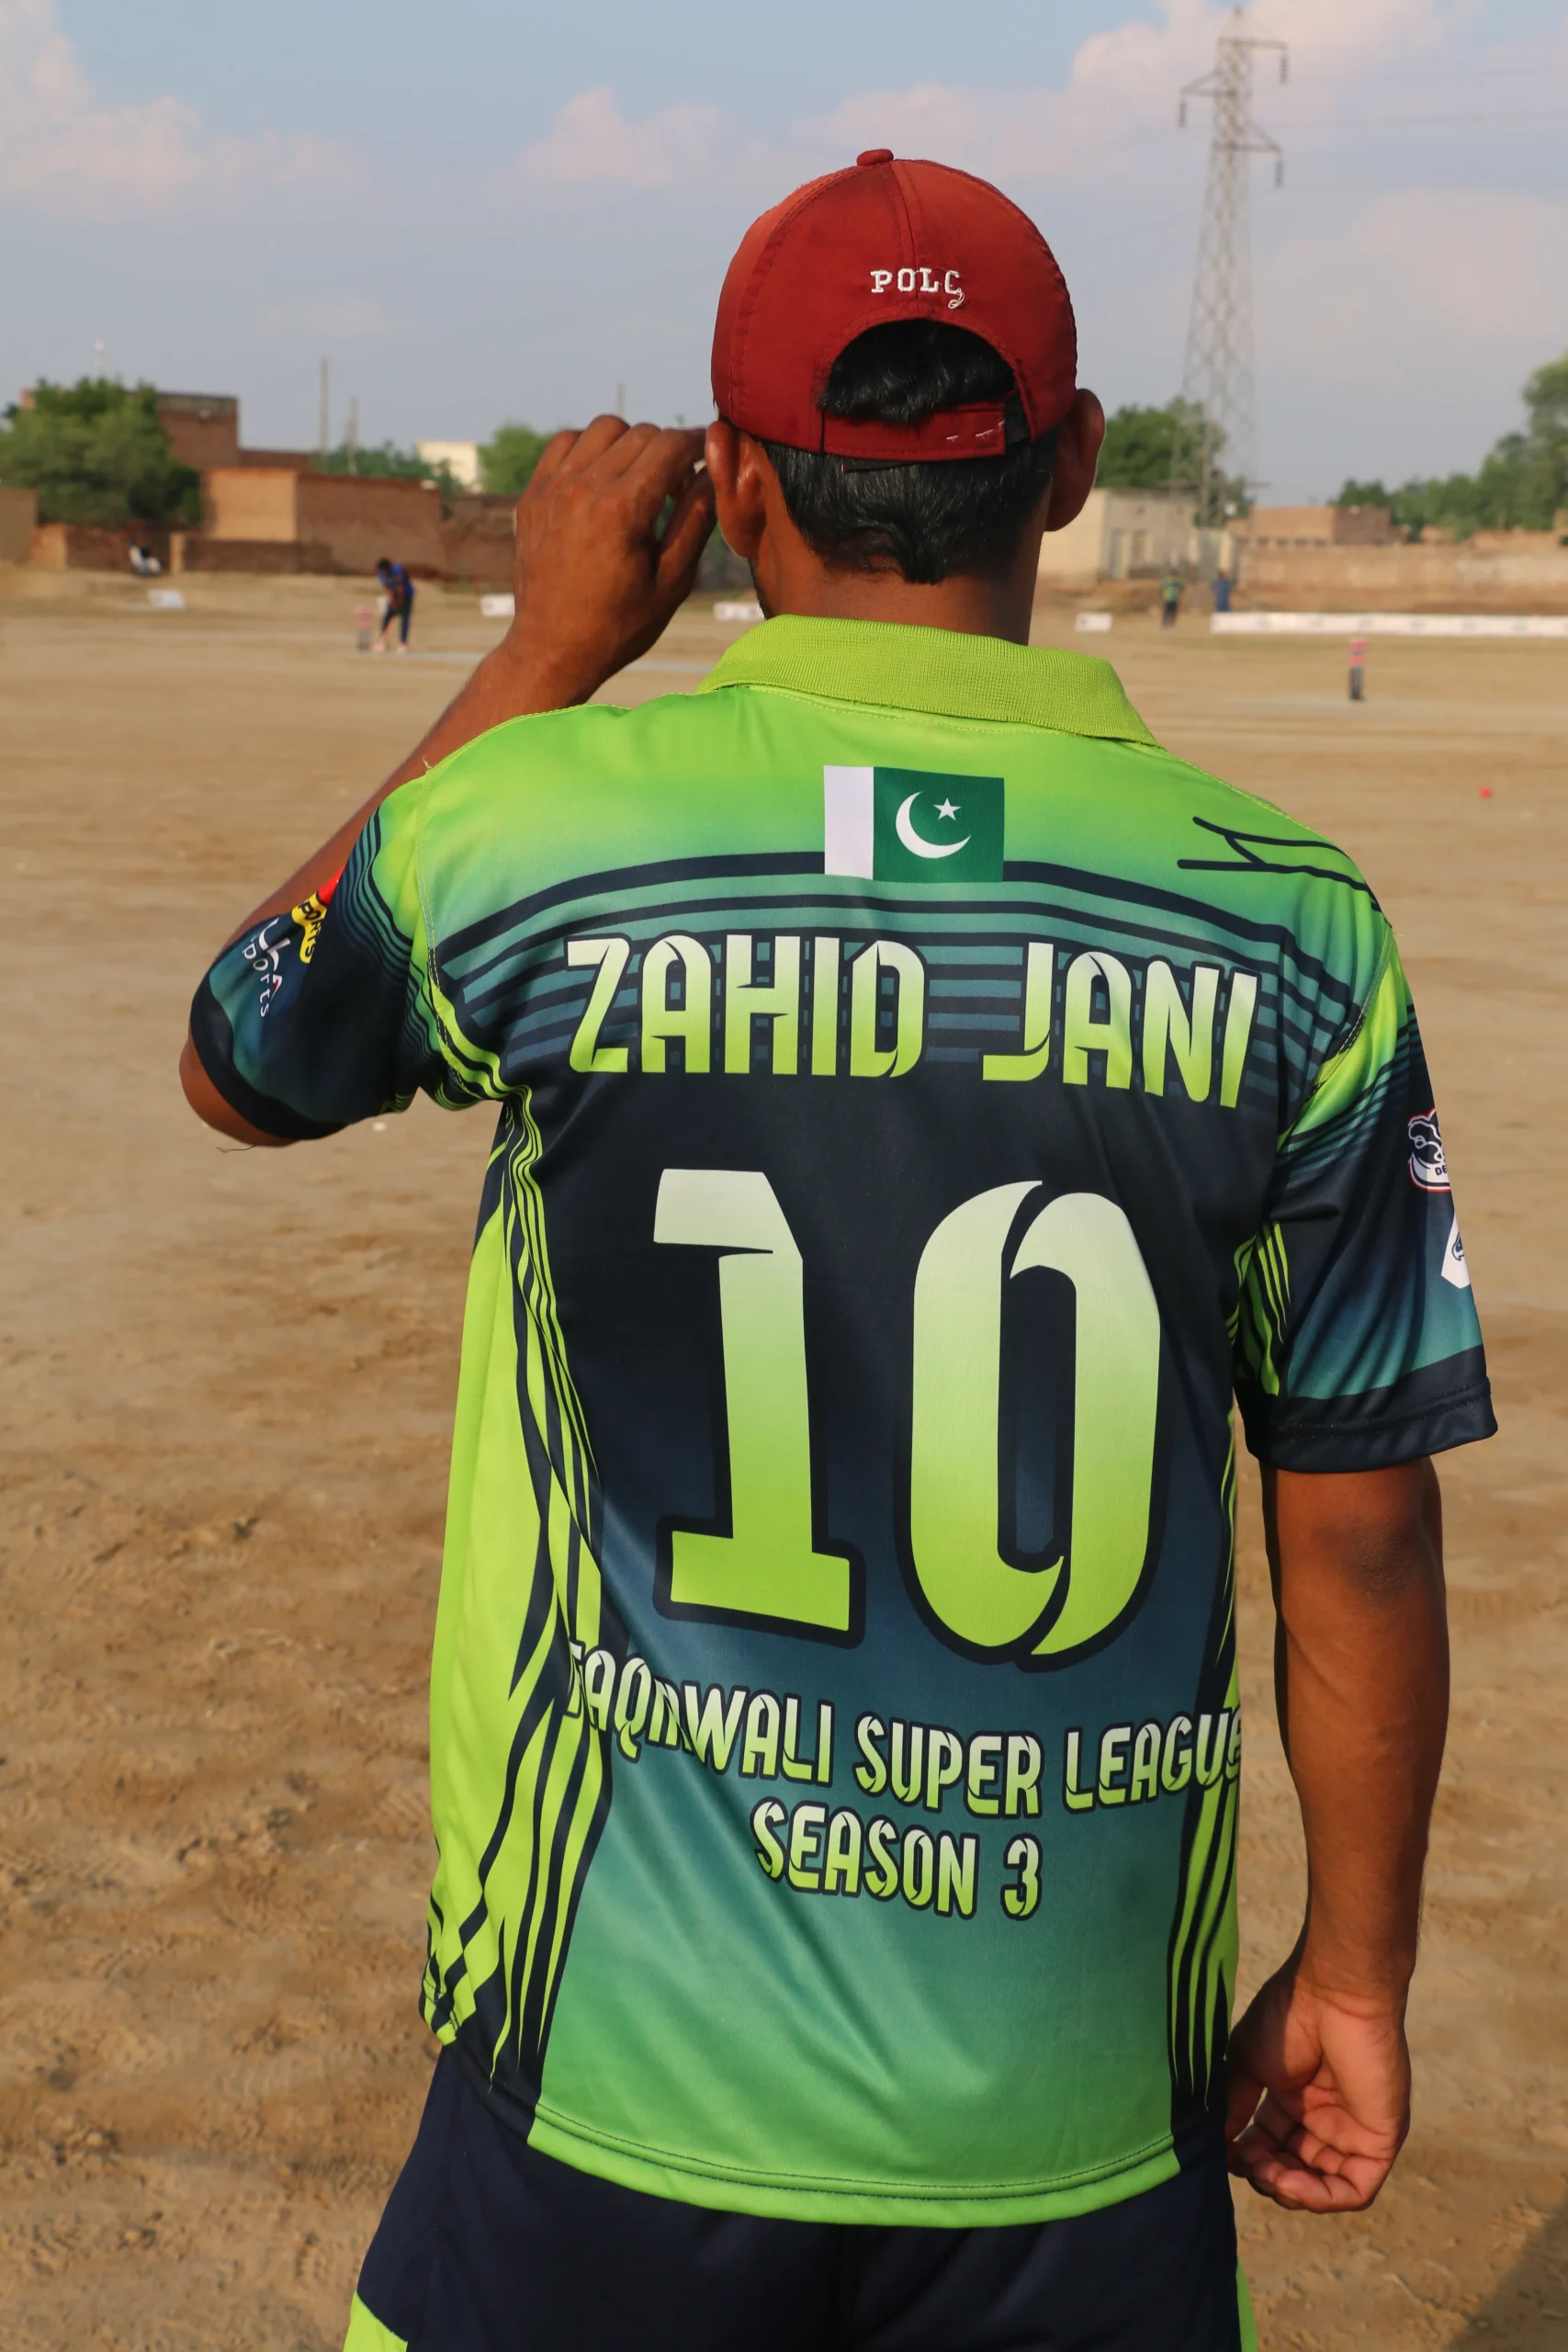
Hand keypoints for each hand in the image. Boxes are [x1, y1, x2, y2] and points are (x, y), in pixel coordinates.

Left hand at [503, 417, 715, 709]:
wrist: (551, 650)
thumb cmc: (618, 626)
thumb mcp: (672, 583)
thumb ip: (696, 521)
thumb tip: (714, 473)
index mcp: (623, 510)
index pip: (671, 446)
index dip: (700, 444)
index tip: (710, 453)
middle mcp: (584, 488)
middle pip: (642, 433)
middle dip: (669, 450)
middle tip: (678, 484)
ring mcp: (553, 487)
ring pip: (604, 429)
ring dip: (631, 444)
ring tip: (639, 480)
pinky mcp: (534, 494)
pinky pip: (567, 442)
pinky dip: (591, 448)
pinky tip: (603, 479)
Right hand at [1226, 1953, 1410, 2211]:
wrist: (1334, 1993)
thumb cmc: (1288, 2016)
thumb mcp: (1247, 2063)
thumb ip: (1234, 2106)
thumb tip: (1217, 2144)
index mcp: (1295, 2098)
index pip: (1269, 2146)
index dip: (1246, 2157)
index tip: (1223, 2151)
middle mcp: (1325, 2118)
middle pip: (1293, 2170)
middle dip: (1265, 2175)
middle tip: (1245, 2163)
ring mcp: (1353, 2131)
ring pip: (1322, 2187)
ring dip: (1288, 2190)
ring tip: (1266, 2172)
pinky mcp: (1379, 2141)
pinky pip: (1354, 2189)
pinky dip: (1320, 2197)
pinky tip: (1290, 2182)